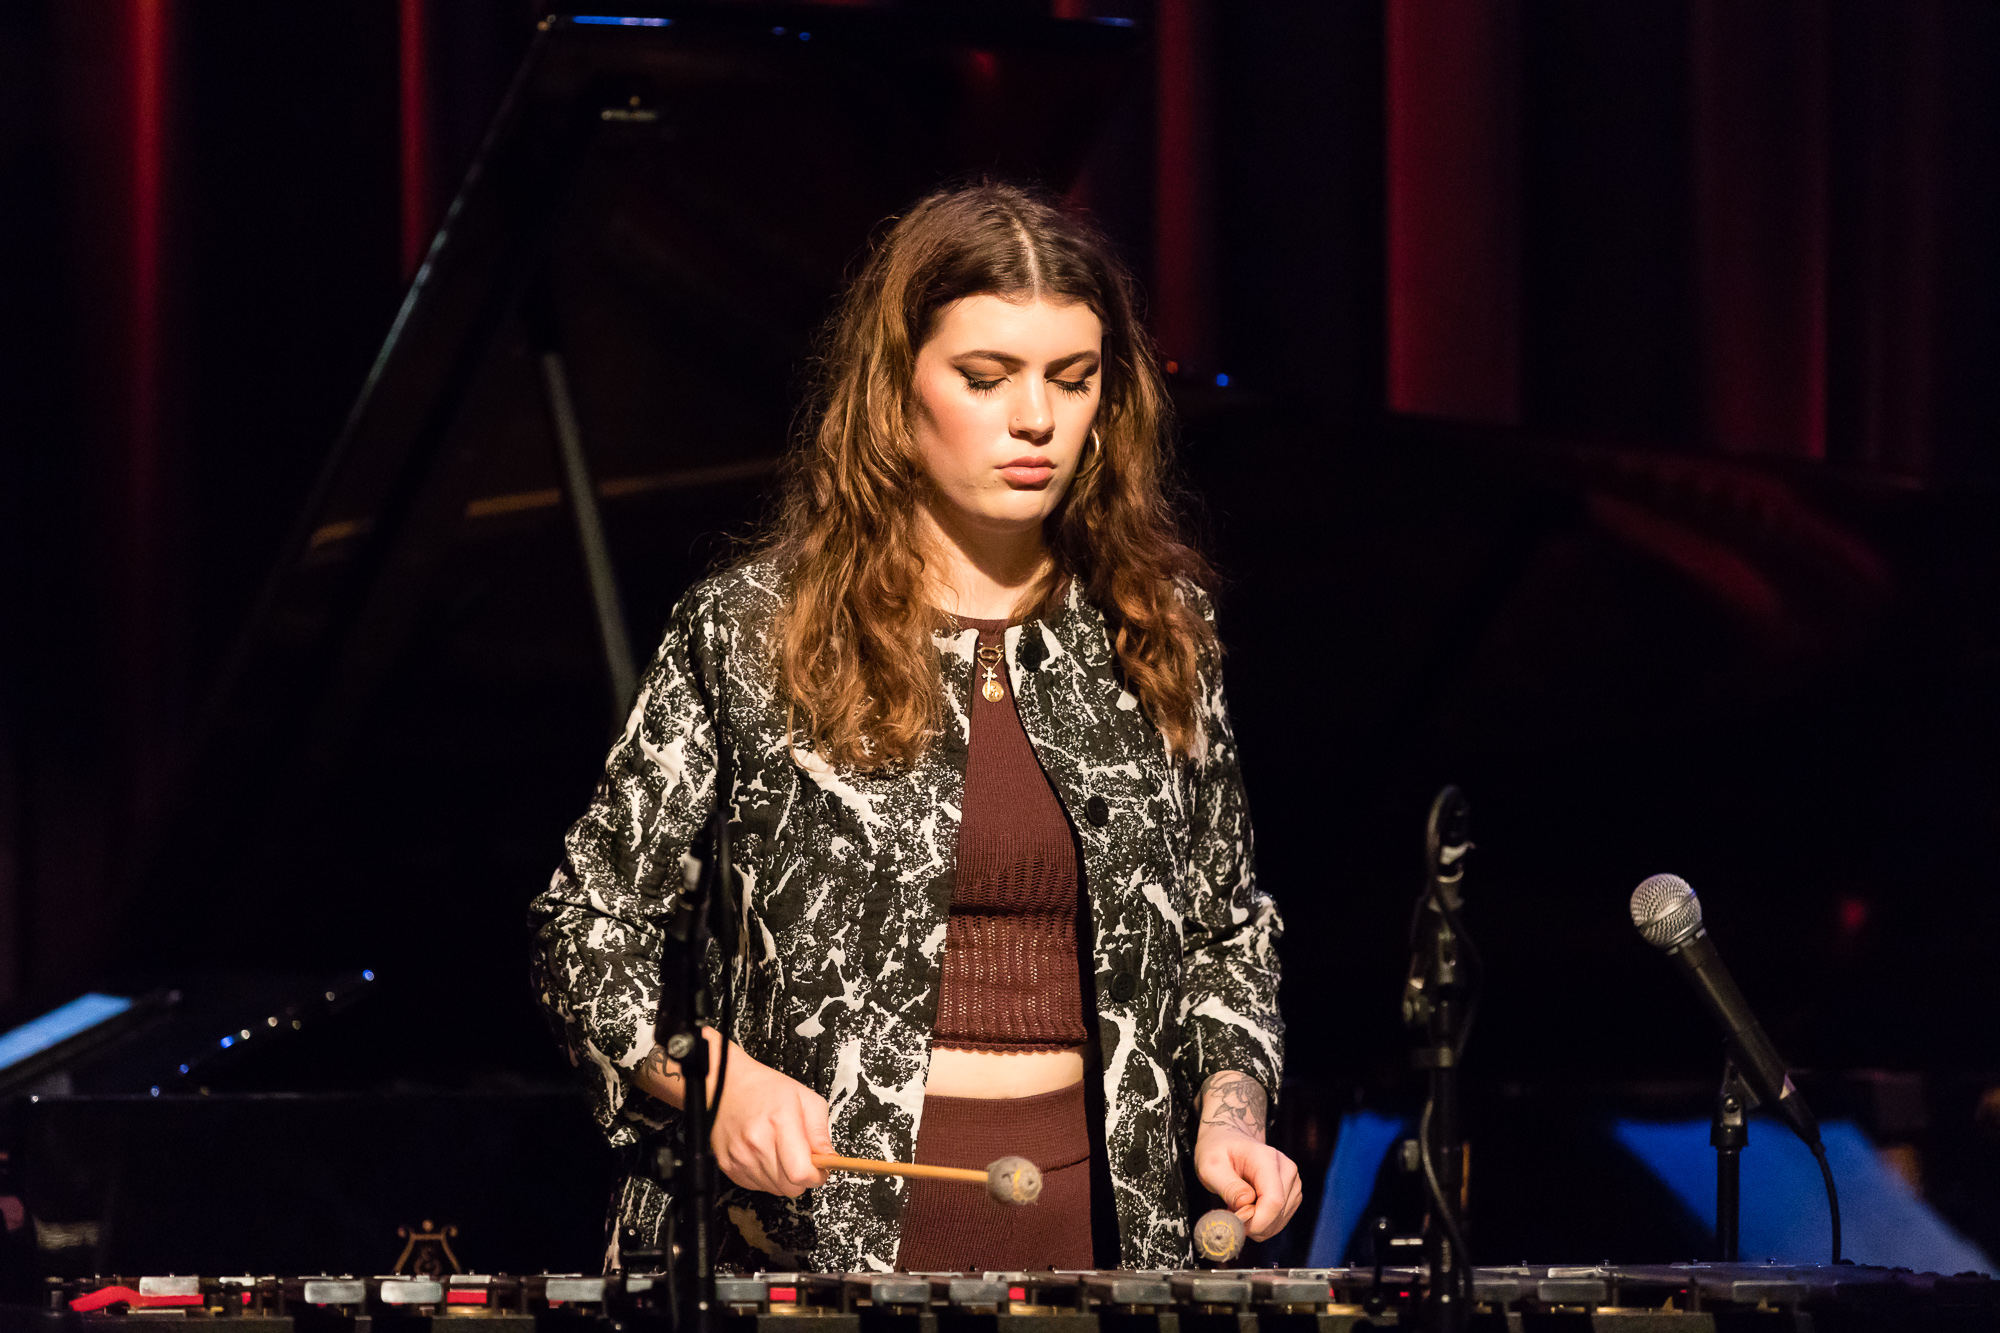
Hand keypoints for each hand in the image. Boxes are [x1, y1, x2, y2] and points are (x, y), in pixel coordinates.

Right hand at [633, 1029, 830, 1198]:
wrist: (726, 1086)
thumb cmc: (765, 1089)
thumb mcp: (804, 1098)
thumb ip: (820, 1131)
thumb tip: (829, 1158)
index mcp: (779, 1122)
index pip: (801, 1172)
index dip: (817, 1176)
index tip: (820, 1168)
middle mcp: (756, 1142)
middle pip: (790, 1187)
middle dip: (802, 1177)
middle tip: (802, 1158)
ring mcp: (740, 1157)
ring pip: (775, 1189)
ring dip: (783, 1177)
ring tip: (780, 1150)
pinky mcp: (728, 1166)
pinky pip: (757, 1187)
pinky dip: (766, 1176)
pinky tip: (764, 1154)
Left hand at [1193, 1071, 1302, 1241]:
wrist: (1227, 1130)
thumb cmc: (1216, 1145)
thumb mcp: (1209, 1164)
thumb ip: (1228, 1187)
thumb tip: (1245, 1208)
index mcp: (1267, 1160)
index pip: (1272, 1202)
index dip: (1254, 1222)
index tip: (1234, 1223)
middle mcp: (1287, 1169)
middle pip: (1278, 1214)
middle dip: (1253, 1224)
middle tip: (1229, 1217)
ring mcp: (1292, 1179)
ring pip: (1282, 1219)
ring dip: (1258, 1223)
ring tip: (1235, 1207)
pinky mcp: (1292, 1189)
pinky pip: (1282, 1216)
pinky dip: (1265, 1220)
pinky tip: (1248, 1209)